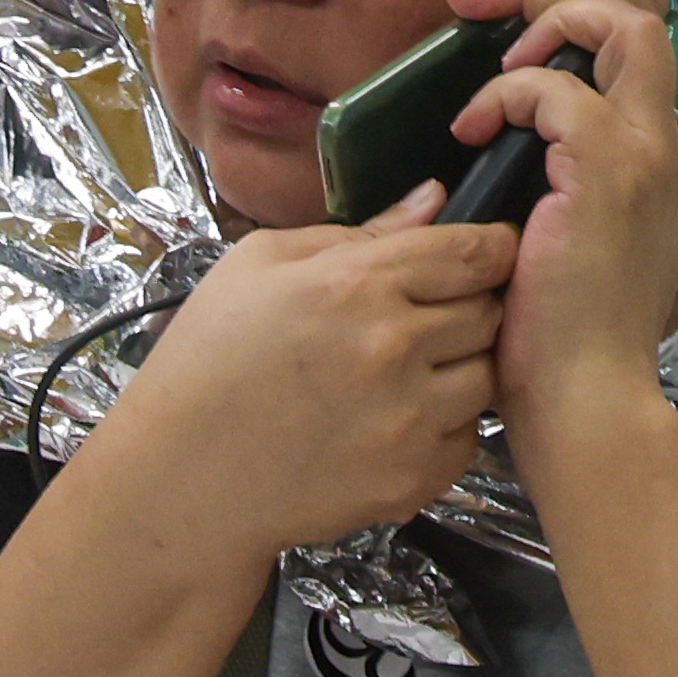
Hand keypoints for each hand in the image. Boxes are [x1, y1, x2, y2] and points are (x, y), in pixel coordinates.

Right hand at [97, 202, 515, 559]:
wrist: (185, 476)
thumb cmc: (209, 362)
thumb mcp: (259, 264)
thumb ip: (356, 230)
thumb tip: (431, 200)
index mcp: (356, 283)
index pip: (473, 252)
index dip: (492, 247)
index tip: (487, 251)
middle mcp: (395, 347)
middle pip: (490, 310)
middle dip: (470, 305)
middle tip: (426, 315)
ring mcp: (410, 418)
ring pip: (488, 374)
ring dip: (461, 366)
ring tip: (406, 370)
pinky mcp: (415, 476)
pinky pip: (468, 436)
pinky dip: (444, 424)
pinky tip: (393, 417)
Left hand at [442, 0, 677, 436]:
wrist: (583, 405)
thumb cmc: (554, 350)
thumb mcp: (554, 253)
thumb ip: (549, 195)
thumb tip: (495, 154)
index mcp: (654, 175)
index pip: (655, 64)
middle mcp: (663, 157)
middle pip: (638, 27)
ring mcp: (645, 161)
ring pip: (617, 33)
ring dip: (541, 23)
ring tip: (486, 66)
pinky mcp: (609, 171)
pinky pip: (556, 90)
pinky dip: (508, 93)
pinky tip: (471, 131)